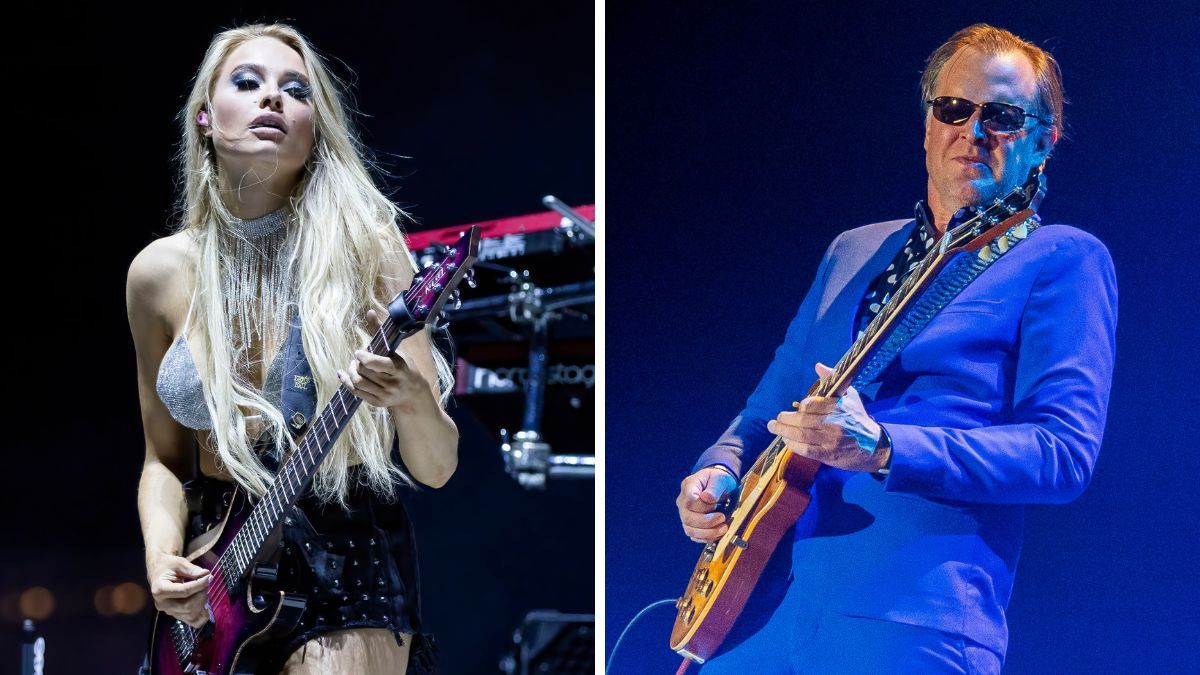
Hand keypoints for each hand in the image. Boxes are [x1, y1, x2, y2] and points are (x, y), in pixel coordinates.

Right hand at [148, 554, 210, 627]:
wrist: (158, 573)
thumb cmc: (167, 566)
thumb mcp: (178, 562)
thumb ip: (191, 569)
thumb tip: (206, 574)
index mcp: (160, 589)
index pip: (184, 591)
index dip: (199, 585)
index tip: (209, 577)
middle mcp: (162, 604)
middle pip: (187, 606)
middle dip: (202, 594)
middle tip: (207, 581)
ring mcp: (168, 611)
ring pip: (191, 615)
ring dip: (202, 603)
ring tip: (203, 590)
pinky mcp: (175, 614)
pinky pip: (192, 621)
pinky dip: (202, 615)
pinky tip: (205, 605)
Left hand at [337, 309, 428, 409]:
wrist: (412, 393)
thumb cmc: (403, 365)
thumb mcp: (396, 349)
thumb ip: (381, 332)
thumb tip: (369, 312)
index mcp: (398, 368)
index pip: (377, 364)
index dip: (364, 357)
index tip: (359, 351)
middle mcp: (392, 383)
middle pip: (364, 371)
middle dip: (357, 362)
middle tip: (358, 357)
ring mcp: (385, 395)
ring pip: (358, 382)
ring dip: (350, 371)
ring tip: (352, 365)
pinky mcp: (377, 403)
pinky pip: (356, 392)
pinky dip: (346, 382)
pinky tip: (343, 374)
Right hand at [676, 466, 738, 542]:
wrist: (717, 484)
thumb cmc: (717, 479)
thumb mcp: (720, 478)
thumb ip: (714, 487)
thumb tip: (707, 498)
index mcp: (688, 486)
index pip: (689, 501)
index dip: (702, 506)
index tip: (715, 504)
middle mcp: (683, 501)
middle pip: (688, 518)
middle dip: (707, 522)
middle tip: (722, 517)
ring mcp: (685, 514)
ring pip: (690, 530)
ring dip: (708, 533)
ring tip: (723, 528)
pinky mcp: (690, 524)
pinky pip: (694, 536)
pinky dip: (706, 538)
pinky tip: (717, 533)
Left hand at [766, 363, 888, 472]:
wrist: (874, 446)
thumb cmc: (858, 418)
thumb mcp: (850, 396)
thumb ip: (832, 380)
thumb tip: (818, 366)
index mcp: (838, 406)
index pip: (811, 404)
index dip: (800, 407)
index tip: (796, 408)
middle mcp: (834, 422)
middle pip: (802, 420)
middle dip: (784, 420)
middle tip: (774, 420)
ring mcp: (831, 440)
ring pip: (801, 435)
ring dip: (784, 432)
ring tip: (774, 428)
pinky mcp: (829, 455)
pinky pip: (806, 450)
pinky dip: (793, 445)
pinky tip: (787, 441)